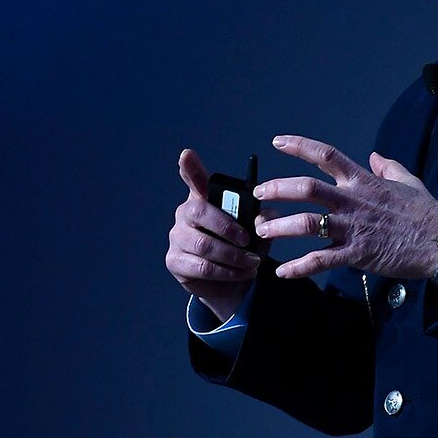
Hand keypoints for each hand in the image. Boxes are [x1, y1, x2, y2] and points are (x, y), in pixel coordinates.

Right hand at [165, 149, 262, 323]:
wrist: (232, 283)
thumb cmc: (242, 248)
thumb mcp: (259, 232)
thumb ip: (263, 221)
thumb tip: (263, 219)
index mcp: (205, 198)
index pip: (194, 178)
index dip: (190, 167)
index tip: (187, 154)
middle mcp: (185, 213)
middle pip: (199, 211)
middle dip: (227, 227)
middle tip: (248, 241)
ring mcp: (176, 237)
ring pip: (203, 245)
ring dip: (233, 256)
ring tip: (252, 263)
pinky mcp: (174, 260)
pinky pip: (201, 267)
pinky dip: (226, 272)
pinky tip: (241, 273)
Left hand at [253, 135, 437, 280]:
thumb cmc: (426, 213)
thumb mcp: (408, 182)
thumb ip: (388, 167)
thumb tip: (375, 156)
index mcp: (362, 181)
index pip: (326, 155)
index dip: (299, 146)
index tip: (277, 142)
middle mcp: (352, 201)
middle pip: (306, 188)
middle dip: (277, 189)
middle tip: (259, 194)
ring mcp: (352, 227)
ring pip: (307, 223)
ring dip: (280, 226)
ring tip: (261, 230)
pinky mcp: (356, 254)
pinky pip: (321, 260)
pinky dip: (299, 266)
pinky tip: (283, 271)